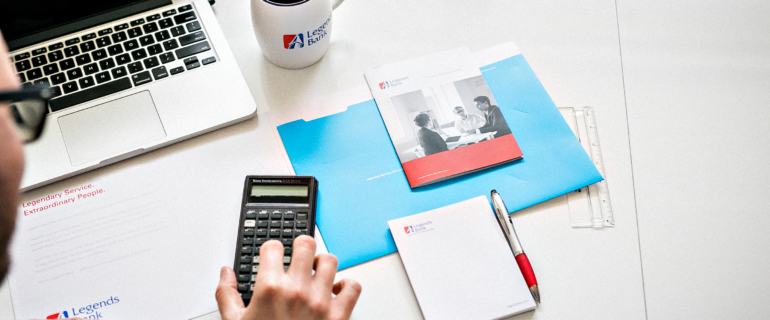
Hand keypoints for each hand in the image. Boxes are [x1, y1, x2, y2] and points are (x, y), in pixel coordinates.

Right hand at [216, 236, 361, 319]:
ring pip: (331, 261)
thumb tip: (225, 273)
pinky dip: (347, 285)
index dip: (271, 249)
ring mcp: (321, 302)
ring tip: (316, 272)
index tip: (272, 256)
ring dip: (323, 264)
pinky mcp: (340, 316)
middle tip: (297, 257)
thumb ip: (226, 294)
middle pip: (306, 244)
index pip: (273, 247)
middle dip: (300, 247)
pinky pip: (353, 287)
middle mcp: (297, 291)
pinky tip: (335, 291)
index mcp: (270, 289)